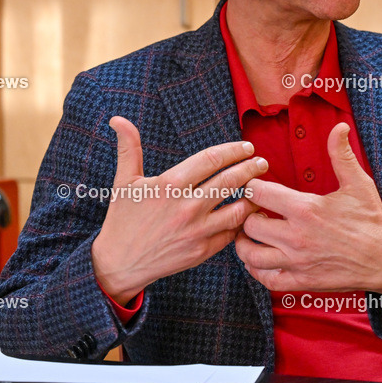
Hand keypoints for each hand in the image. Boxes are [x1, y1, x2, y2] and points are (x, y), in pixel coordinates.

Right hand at [92, 116, 264, 304]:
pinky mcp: (201, 251)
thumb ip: (129, 148)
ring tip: (260, 187)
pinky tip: (246, 213)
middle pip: (231, 181)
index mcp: (170, 184)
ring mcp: (196, 231)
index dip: (233, 150)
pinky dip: (242, 222)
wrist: (119, 263)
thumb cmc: (123, 219)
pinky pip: (231, 234)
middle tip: (262, 162)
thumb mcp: (123, 182)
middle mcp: (186, 207)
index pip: (211, 159)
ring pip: (238, 210)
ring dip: (253, 197)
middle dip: (251, 168)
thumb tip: (118, 119)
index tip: (247, 147)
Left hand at [235, 122, 381, 295]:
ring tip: (250, 233)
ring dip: (244, 243)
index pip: (258, 193)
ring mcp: (296, 262)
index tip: (256, 184)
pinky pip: (265, 279)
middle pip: (249, 223)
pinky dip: (256, 269)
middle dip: (247, 213)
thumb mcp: (359, 183)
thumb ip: (342, 154)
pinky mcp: (301, 281)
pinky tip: (260, 258)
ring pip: (250, 255)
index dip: (252, 185)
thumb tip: (340, 126)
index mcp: (306, 209)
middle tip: (252, 209)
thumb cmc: (371, 220)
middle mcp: (296, 237)